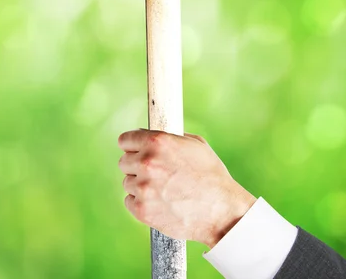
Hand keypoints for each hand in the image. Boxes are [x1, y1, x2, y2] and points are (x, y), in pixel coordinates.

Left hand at [117, 128, 256, 248]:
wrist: (221, 211)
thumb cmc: (211, 175)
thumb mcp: (195, 144)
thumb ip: (169, 137)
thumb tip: (152, 134)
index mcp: (158, 141)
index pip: (125, 140)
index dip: (132, 145)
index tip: (136, 151)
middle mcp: (147, 162)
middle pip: (124, 161)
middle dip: (136, 165)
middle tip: (154, 173)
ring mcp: (143, 187)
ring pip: (127, 182)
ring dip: (140, 184)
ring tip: (161, 189)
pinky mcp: (142, 209)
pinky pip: (129, 201)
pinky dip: (140, 202)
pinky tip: (158, 202)